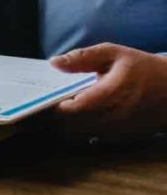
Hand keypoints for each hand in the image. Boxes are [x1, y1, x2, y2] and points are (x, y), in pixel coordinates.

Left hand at [50, 43, 166, 143]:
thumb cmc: (144, 69)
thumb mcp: (114, 54)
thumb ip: (82, 58)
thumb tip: (54, 63)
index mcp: (109, 95)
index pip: (72, 109)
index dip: (56, 105)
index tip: (50, 95)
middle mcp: (113, 118)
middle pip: (71, 127)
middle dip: (57, 117)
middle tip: (54, 102)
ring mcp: (118, 132)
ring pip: (79, 137)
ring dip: (68, 125)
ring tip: (67, 109)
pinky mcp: (122, 140)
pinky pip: (93, 140)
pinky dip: (82, 131)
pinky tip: (83, 117)